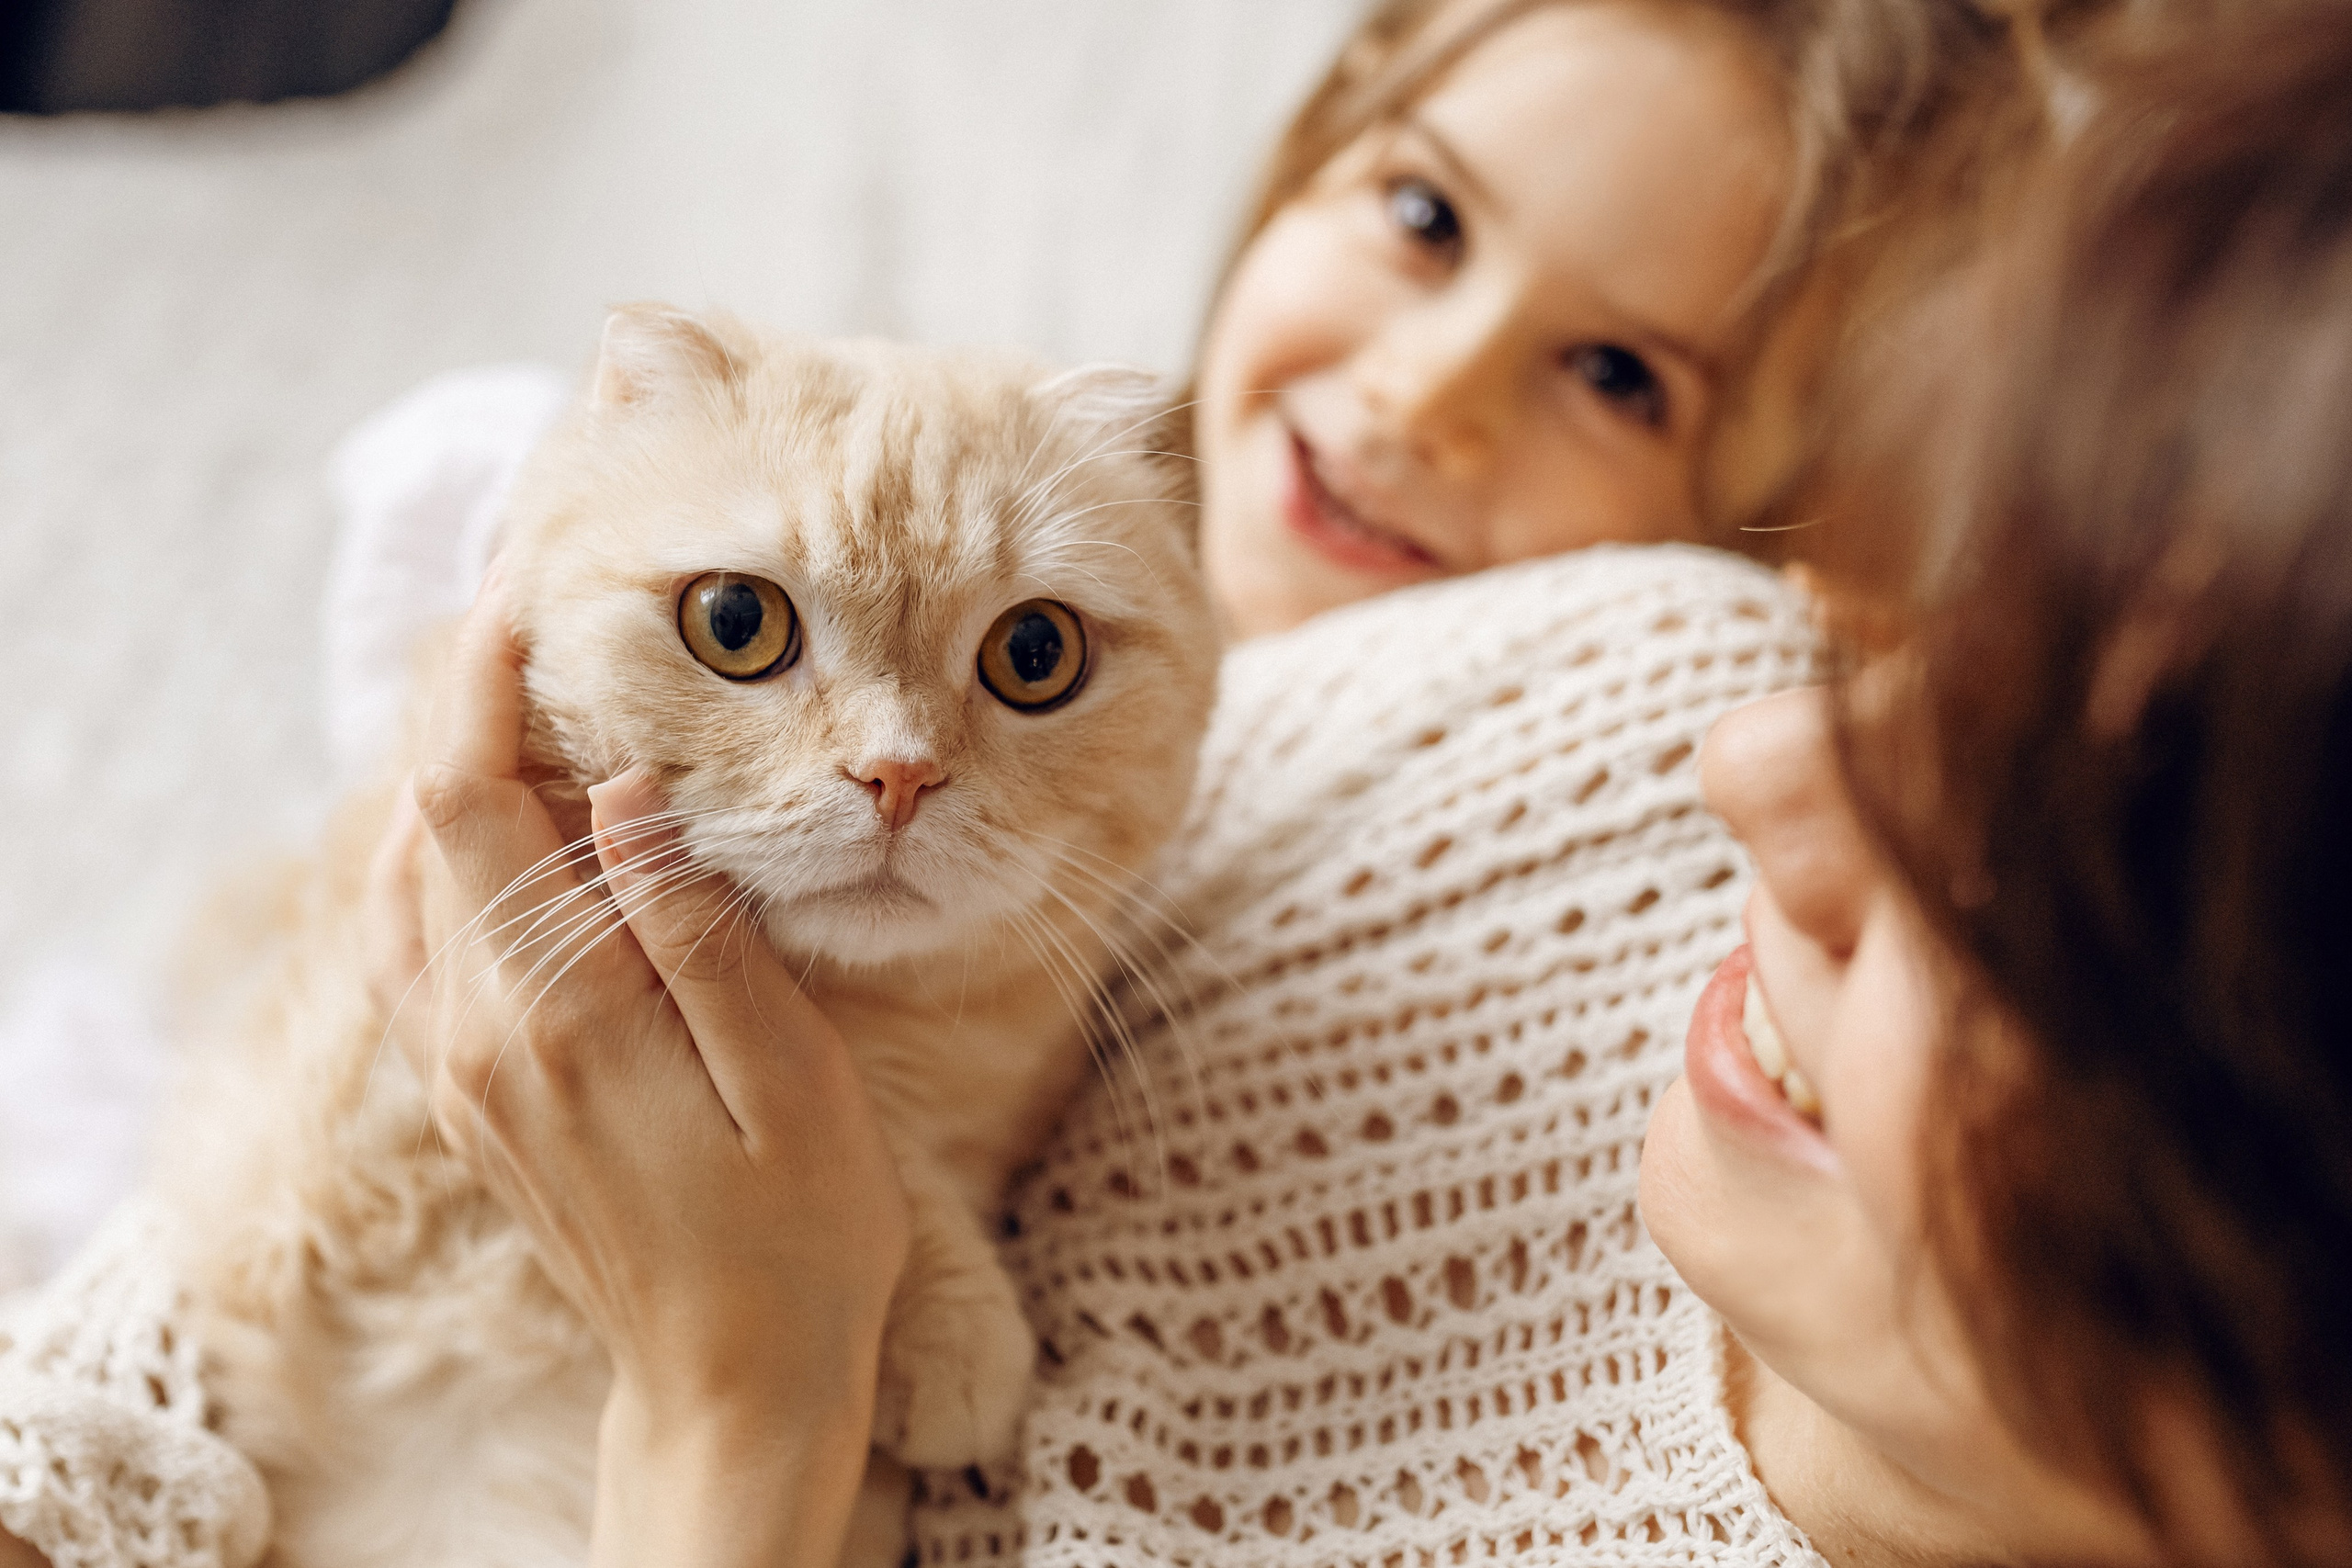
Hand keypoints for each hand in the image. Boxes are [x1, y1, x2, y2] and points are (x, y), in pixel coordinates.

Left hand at [382, 581, 910, 1567]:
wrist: (735, 1384)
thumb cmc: (798, 1234)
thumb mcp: (785, 1075)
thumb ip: (695, 931)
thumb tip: (630, 792)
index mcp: (554, 1016)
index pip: (470, 805)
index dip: (481, 688)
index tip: (523, 593)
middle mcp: (478, 1037)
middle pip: (422, 826)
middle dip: (460, 707)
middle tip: (527, 616)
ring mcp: (465, 1073)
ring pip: (404, 883)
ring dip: (447, 780)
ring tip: (520, 703)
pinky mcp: (479, 1099)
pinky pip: (423, 945)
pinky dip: (446, 859)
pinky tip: (508, 835)